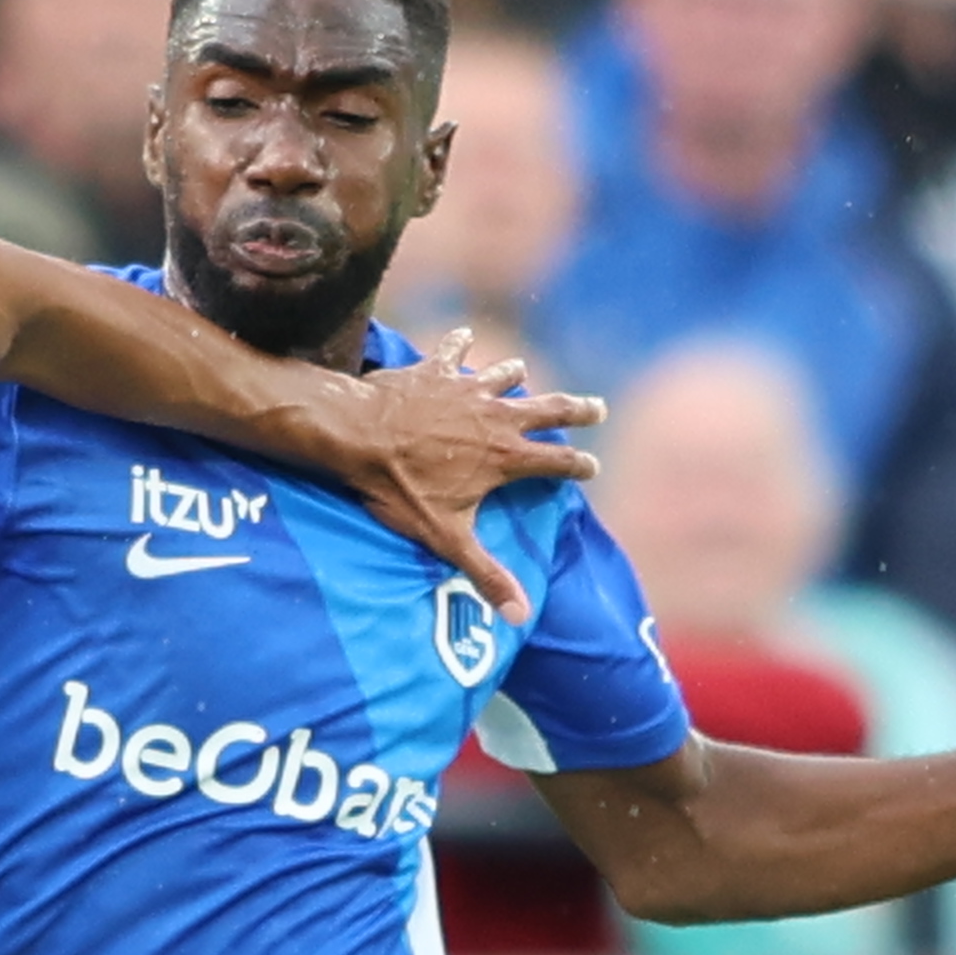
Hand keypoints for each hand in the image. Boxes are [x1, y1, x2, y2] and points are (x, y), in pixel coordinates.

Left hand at [335, 336, 603, 613]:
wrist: (357, 434)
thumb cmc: (401, 488)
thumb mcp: (446, 537)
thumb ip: (487, 574)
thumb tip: (521, 617)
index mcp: (506, 457)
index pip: (558, 462)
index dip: (580, 467)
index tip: (593, 469)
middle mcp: (497, 417)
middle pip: (550, 408)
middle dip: (577, 409)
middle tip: (599, 408)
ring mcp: (469, 388)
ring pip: (506, 375)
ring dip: (516, 376)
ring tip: (523, 374)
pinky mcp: (438, 369)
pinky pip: (456, 349)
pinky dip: (462, 344)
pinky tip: (464, 337)